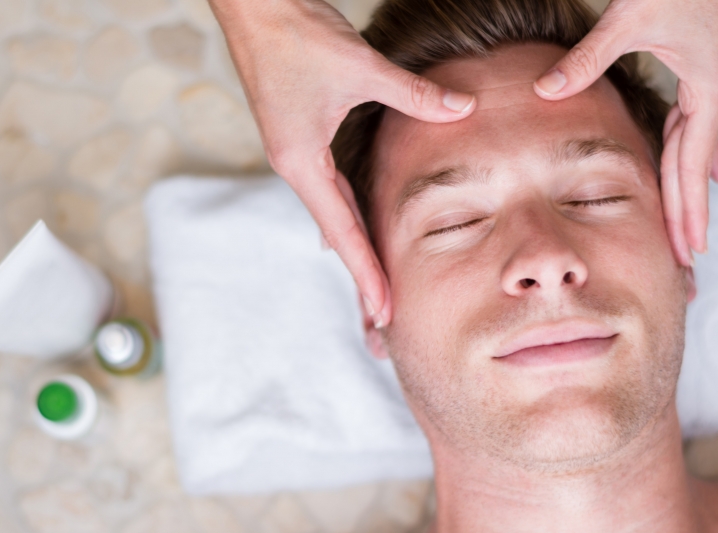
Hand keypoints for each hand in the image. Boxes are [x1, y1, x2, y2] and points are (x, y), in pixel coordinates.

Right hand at [208, 0, 476, 326]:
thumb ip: (414, 94)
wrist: (253, 4)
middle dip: (362, 274)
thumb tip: (464, 108)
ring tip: (377, 284)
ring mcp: (294, 152)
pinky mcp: (297, 135)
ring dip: (354, 247)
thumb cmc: (296, 33)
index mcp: (301, 162)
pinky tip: (357, 225)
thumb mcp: (360, 67)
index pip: (342, 232)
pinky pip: (327, 188)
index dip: (366, 274)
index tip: (384, 313)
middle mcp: (295, 166)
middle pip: (335, 233)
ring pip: (331, 212)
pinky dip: (347, 213)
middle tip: (384, 317)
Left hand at [533, 0, 717, 264]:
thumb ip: (587, 58)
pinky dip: (686, 153)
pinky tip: (691, 168)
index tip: (687, 248)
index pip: (693, 164)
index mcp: (707, 89)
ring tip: (686, 228)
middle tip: (686, 258)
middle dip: (689, 212)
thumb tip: (544, 91)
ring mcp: (708, 83)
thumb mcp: (630, 18)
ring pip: (693, 149)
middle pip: (696, 166)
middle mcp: (713, 92)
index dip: (688, 208)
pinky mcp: (698, 73)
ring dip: (688, 188)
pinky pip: (689, 126)